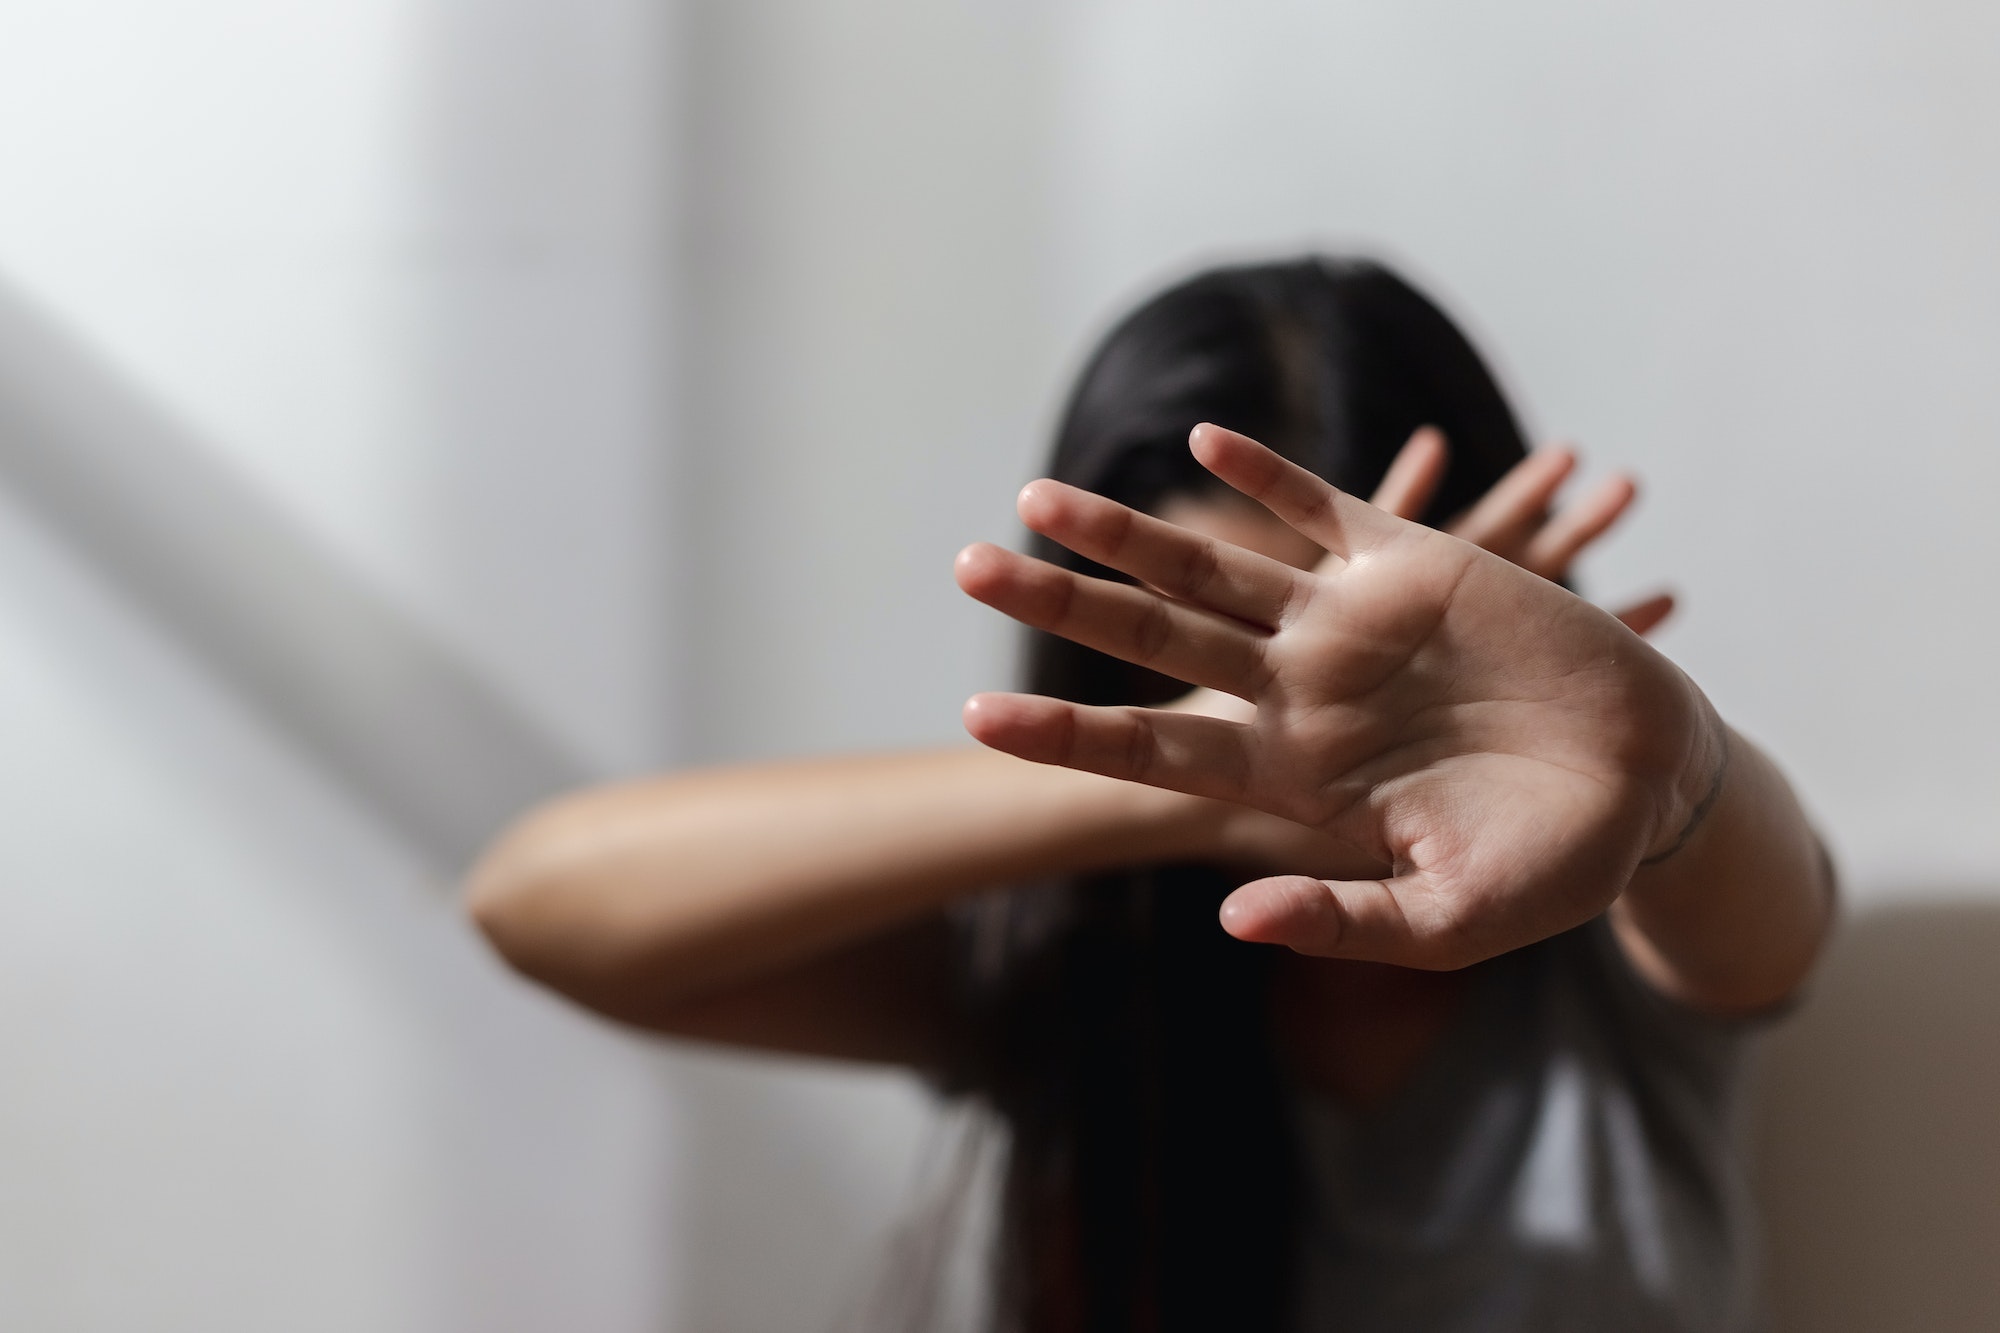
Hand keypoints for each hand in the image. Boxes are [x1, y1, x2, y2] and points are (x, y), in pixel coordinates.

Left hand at [955, 425, 1723, 968]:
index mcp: (1289, 776)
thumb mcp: (1446, 919)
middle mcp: (1296, 690)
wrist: (1648, 783)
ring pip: (1213, 568)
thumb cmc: (1550, 865)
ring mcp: (1346, 623)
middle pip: (1151, 640)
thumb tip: (1237, 917)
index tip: (976, 716)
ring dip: (1128, 533)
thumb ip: (1342, 917)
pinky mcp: (1410, 565)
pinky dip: (1266, 478)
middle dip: (1062, 602)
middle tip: (966, 566)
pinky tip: (1200, 445)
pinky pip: (1323, 508)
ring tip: (1037, 496)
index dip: (1065, 732)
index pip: (1152, 750)